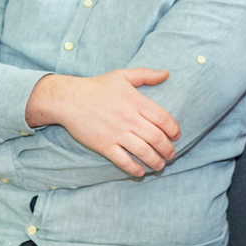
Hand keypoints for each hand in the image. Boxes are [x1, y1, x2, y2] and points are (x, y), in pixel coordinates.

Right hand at [25, 69, 180, 175]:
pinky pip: (123, 160)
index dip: (173, 129)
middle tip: (171, 154)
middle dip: (168, 149)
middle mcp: (128, 118)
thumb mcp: (122, 75)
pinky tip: (141, 172)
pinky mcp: (104, 145)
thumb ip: (146, 74)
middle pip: (156, 138)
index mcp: (135, 101)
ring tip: (160, 165)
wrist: (69, 99)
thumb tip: (167, 74)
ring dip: (155, 161)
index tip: (176, 136)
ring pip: (143, 151)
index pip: (162, 118)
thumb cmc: (97, 87)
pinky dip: (134, 169)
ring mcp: (116, 133)